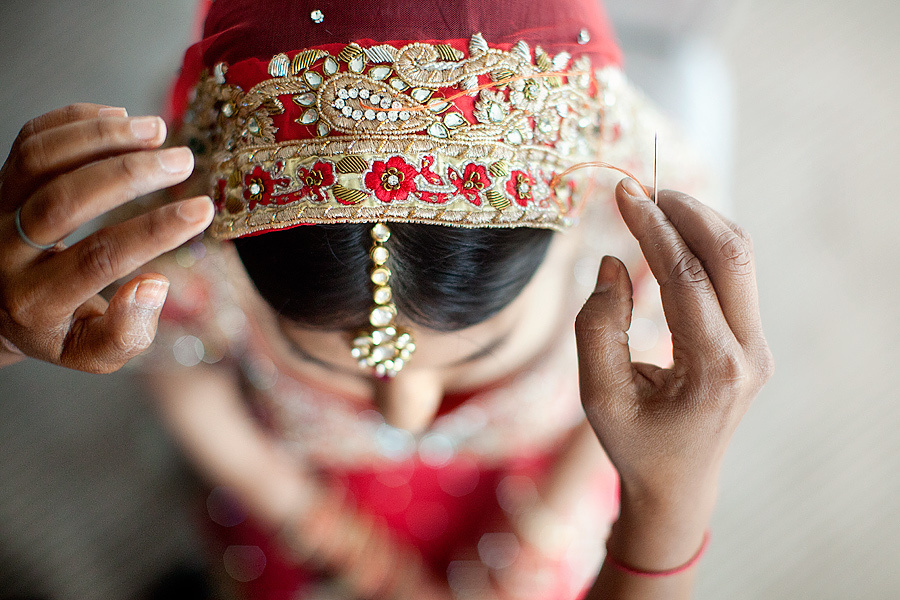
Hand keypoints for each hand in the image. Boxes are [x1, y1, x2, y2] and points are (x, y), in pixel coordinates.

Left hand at [0, 103, 212, 372]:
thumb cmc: (57, 326)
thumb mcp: (91, 352)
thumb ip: (126, 334)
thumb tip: (155, 286)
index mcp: (35, 301)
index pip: (101, 257)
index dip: (155, 231)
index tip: (202, 210)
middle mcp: (5, 253)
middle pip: (65, 199)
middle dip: (131, 174)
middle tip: (183, 161)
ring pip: (41, 159)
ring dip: (102, 137)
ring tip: (156, 130)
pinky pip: (30, 139)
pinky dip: (75, 121)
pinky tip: (120, 119)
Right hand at [575, 179, 772, 570]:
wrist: (678, 485)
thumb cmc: (634, 445)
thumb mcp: (598, 395)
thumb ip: (598, 326)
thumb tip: (612, 264)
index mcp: (714, 369)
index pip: (686, 277)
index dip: (652, 229)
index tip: (623, 193)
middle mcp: (748, 353)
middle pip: (732, 254)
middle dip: (687, 212)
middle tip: (642, 190)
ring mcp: (757, 345)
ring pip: (739, 258)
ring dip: (698, 223)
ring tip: (652, 206)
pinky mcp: (750, 339)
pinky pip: (733, 275)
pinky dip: (701, 245)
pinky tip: (670, 236)